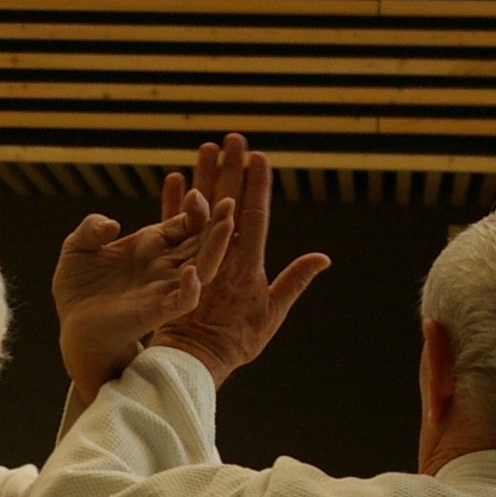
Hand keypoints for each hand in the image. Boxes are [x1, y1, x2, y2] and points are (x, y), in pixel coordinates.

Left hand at [51, 183, 234, 401]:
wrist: (72, 327)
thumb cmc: (77, 288)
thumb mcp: (77, 248)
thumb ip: (90, 229)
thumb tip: (111, 225)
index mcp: (151, 245)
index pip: (183, 223)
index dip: (193, 209)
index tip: (196, 192)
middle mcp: (164, 265)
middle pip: (200, 241)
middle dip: (215, 222)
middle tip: (229, 202)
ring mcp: (164, 288)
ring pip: (201, 267)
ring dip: (215, 247)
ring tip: (227, 225)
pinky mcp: (157, 311)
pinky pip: (182, 300)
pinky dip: (190, 288)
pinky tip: (192, 271)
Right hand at [151, 134, 329, 388]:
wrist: (197, 358)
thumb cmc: (236, 342)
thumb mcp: (270, 313)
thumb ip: (293, 282)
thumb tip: (323, 257)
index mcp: (248, 261)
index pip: (255, 215)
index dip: (258, 185)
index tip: (260, 155)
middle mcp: (224, 252)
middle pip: (229, 201)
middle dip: (231, 169)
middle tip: (233, 138)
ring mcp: (200, 254)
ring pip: (202, 207)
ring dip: (204, 176)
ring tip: (205, 147)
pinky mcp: (175, 262)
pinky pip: (172, 226)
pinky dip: (172, 203)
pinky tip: (173, 178)